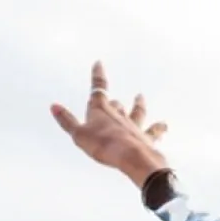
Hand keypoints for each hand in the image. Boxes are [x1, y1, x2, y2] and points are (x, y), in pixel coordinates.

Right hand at [50, 61, 169, 189]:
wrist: (132, 157)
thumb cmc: (103, 146)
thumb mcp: (78, 134)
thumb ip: (67, 121)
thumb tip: (54, 106)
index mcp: (101, 110)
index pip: (98, 89)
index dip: (98, 76)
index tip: (99, 63)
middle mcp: (119, 115)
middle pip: (116, 104)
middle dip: (113, 101)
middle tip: (114, 99)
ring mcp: (134, 126)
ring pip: (137, 112)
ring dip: (138, 105)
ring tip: (141, 97)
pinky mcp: (147, 138)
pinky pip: (154, 131)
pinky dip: (159, 128)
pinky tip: (164, 125)